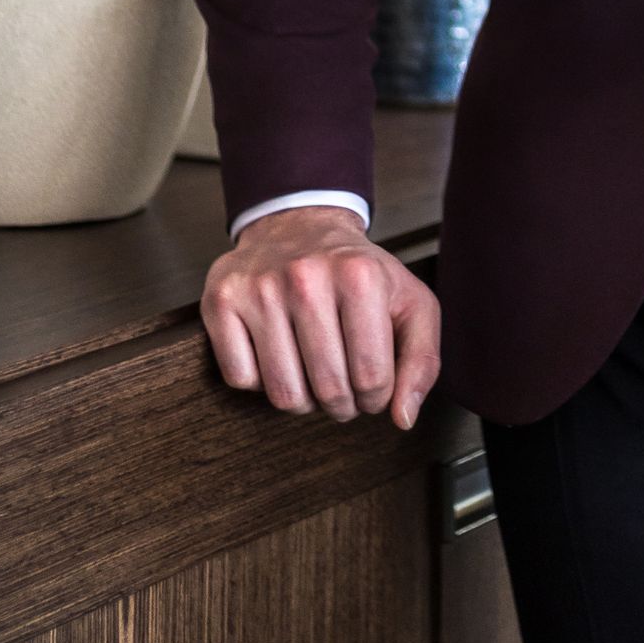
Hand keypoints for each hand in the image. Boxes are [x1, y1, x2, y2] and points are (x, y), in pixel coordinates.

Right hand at [200, 206, 440, 428]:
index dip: (376, 398)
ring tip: (314, 374)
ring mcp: (258, 288)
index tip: (372, 386)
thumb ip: (422, 361)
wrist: (300, 225)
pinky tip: (278, 354)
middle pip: (328, 389)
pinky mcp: (221, 300)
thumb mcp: (411, 304)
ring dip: (304, 400)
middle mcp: (305, 278)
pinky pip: (241, 379)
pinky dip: (261, 381)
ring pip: (283, 393)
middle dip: (342, 404)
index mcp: (359, 276)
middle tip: (344, 388)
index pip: (371, 378)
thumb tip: (403, 417)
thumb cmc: (359, 273)